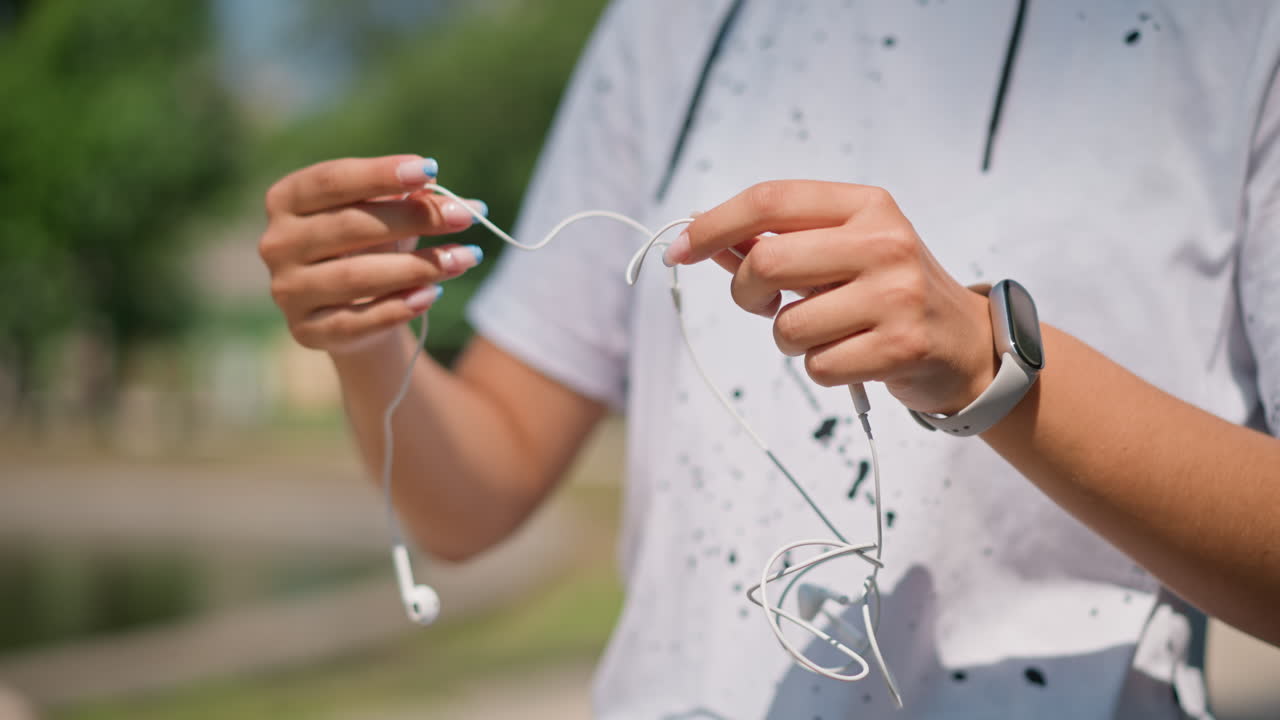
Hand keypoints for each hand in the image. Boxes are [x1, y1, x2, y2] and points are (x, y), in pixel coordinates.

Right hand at [259, 155, 488, 354]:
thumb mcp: (386, 213)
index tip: (431, 169)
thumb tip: (444, 192)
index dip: (380, 174)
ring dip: (418, 267)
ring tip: (465, 258)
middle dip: (414, 219)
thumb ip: (408, 197)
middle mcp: (277, 243)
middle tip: (466, 216)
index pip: (333, 180)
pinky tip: (434, 294)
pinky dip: (399, 307)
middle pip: (349, 226)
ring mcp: (287, 290)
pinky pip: (357, 320)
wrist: (354, 309)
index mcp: (286, 200)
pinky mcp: (306, 331)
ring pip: (356, 277)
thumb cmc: (370, 245)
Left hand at [664, 180, 995, 414]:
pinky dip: (822, 368)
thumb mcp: (843, 250)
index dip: (714, 224)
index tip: (680, 249)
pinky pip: (817, 366)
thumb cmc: (888, 291)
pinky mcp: (900, 347)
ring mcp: (895, 295)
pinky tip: (854, 355)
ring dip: (790, 339)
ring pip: (787, 326)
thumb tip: (702, 239)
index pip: (770, 199)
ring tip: (829, 331)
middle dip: (747, 293)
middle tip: (763, 304)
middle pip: (766, 262)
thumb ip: (778, 241)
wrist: (966, 343)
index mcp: (865, 205)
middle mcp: (883, 242)